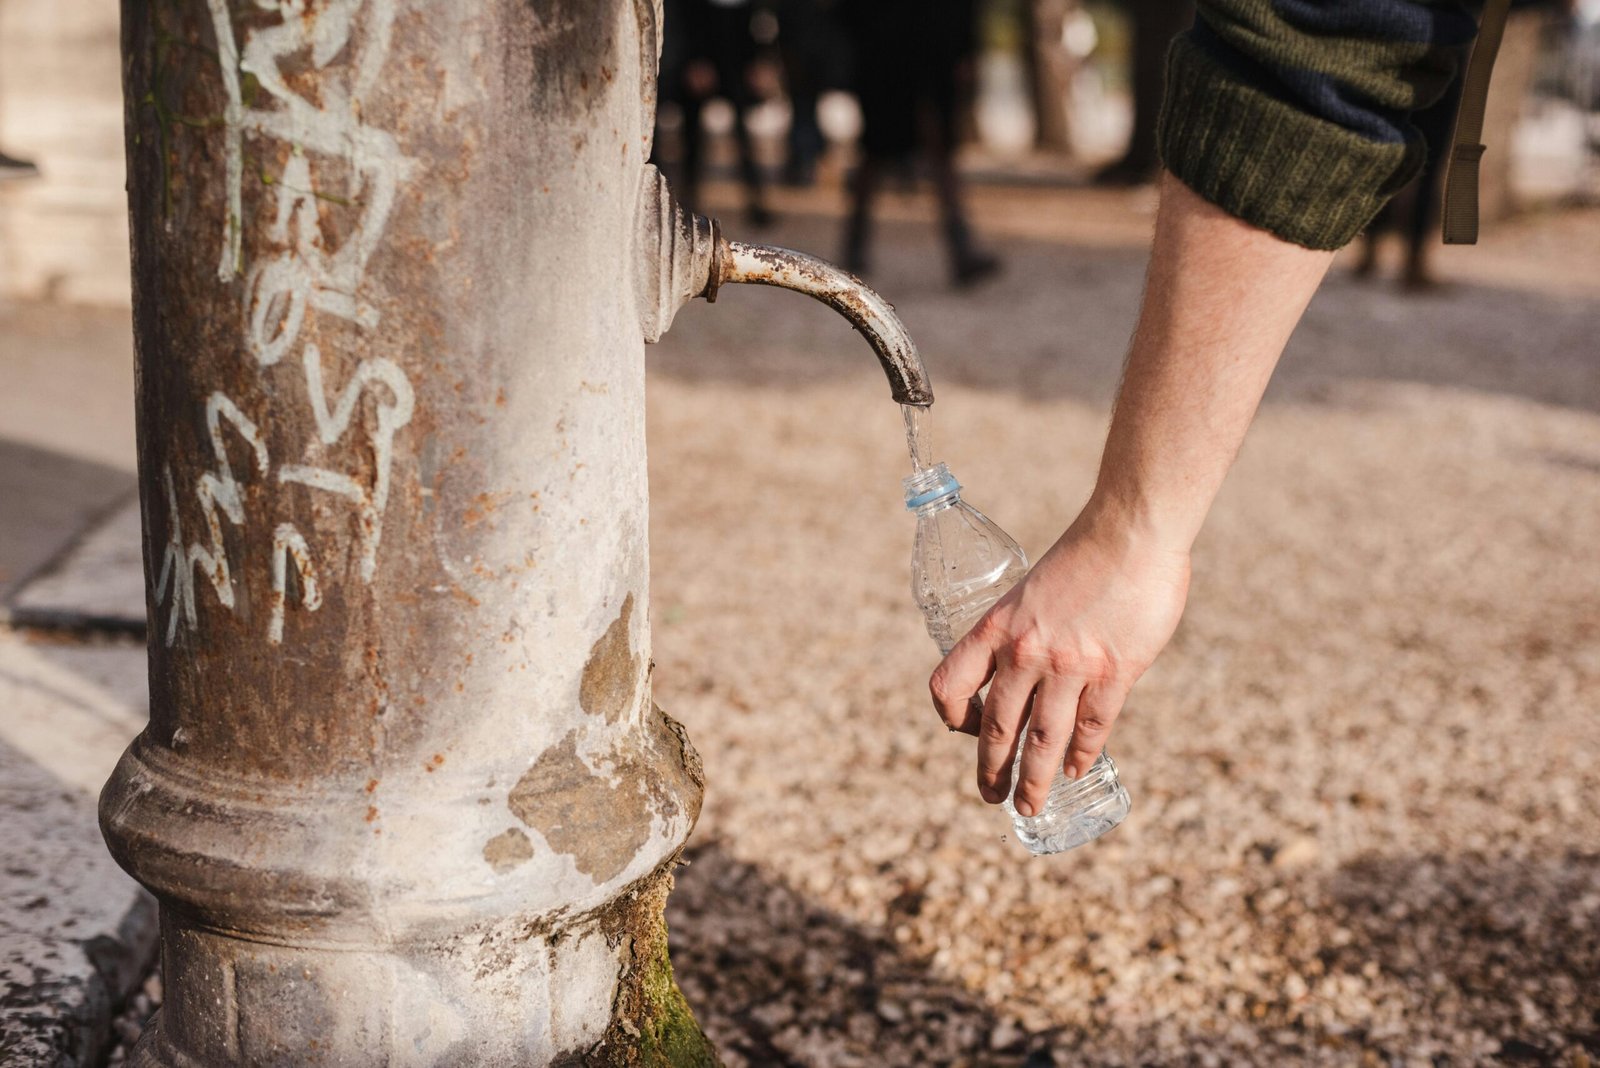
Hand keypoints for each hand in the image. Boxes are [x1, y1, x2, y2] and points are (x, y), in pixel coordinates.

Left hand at [929, 502, 1190, 816]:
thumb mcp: (1031, 591)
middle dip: (991, 770)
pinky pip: (1091, 729)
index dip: (951, 715)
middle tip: (991, 797)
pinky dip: (1081, 756)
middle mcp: (1024, 652)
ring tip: (1028, 807)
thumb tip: (1036, 672)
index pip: (949, 684)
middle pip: (996, 728)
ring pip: (1041, 741)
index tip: (965, 729)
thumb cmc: (1085, 554)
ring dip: (1033, 781)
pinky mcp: (1114, 673)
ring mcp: (1069, 666)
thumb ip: (1028, 632)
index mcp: (995, 627)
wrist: (1131, 531)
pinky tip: (1076, 771)